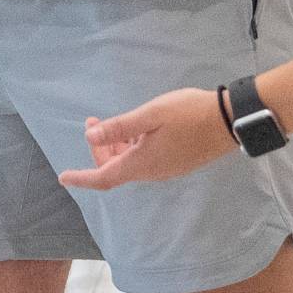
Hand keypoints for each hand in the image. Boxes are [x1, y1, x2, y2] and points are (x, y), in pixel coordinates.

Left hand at [58, 87, 230, 192]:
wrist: (229, 121)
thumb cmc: (188, 114)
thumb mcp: (150, 115)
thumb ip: (120, 126)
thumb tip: (90, 136)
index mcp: (142, 163)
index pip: (104, 177)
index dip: (82, 178)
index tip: (63, 177)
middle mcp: (152, 172)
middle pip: (115, 168)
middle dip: (99, 149)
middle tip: (92, 121)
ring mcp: (165, 168)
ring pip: (130, 163)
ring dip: (115, 146)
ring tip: (109, 121)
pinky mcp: (175, 162)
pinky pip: (144, 160)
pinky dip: (131, 147)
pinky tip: (134, 129)